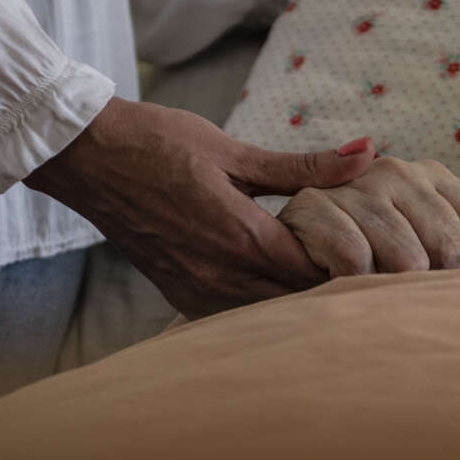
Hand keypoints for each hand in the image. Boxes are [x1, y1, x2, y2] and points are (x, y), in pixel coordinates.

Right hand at [24, 97, 374, 318]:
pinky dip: (260, 303)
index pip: (318, 272)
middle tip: (356, 263)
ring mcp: (195, 290)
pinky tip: (272, 280)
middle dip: (329, 288)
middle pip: (297, 304)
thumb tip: (370, 151)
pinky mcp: (178, 293)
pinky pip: (232, 314)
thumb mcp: (234, 150)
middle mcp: (219, 276)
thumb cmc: (158, 144)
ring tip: (318, 272)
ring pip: (266, 315)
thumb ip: (304, 164)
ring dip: (294, 299)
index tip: (373, 247)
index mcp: (240, 237)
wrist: (86, 158)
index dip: (352, 264)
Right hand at [277, 157, 459, 276]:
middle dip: (430, 286)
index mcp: (430, 176)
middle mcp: (396, 170)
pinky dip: (355, 285)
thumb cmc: (371, 262)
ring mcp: (354, 186)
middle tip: (401, 293)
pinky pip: (357, 262)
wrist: (291, 262)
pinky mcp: (313, 206)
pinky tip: (342, 283)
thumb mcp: (433, 255)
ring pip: (406, 259)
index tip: (444, 285)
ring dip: (391, 290)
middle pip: (448, 248)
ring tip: (372, 289)